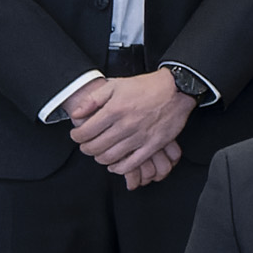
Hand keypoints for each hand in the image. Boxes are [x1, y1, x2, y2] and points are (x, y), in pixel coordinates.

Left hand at [64, 66, 192, 187]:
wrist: (176, 89)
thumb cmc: (146, 86)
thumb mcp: (116, 85)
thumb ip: (93, 99)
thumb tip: (77, 114)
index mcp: (114, 110)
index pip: (85, 132)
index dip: (76, 136)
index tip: (76, 135)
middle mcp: (125, 125)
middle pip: (95, 147)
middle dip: (86, 148)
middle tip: (86, 146)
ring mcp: (140, 137)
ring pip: (110, 157)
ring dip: (100, 158)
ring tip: (99, 153)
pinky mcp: (153, 145)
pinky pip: (132, 164)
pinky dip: (119, 168)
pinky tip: (115, 165)